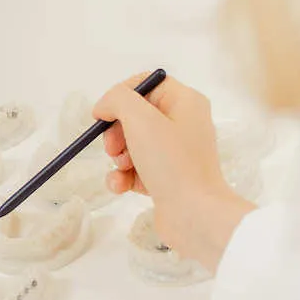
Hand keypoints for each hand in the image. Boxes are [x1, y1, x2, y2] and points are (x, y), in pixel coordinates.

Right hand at [95, 73, 254, 269]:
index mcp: (185, 102)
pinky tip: (121, 186)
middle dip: (116, 131)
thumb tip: (105, 106)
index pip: (146, 83)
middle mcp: (183, 123)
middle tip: (112, 147)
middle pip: (135, 115)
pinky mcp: (167, 178)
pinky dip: (124, 176)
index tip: (103, 114)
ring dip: (118, 156)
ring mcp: (176, 153)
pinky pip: (136, 169)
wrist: (195, 215)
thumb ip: (118, 100)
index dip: (120, 96)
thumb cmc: (172, 162)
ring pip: (132, 144)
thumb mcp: (141, 119)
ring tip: (122, 169)